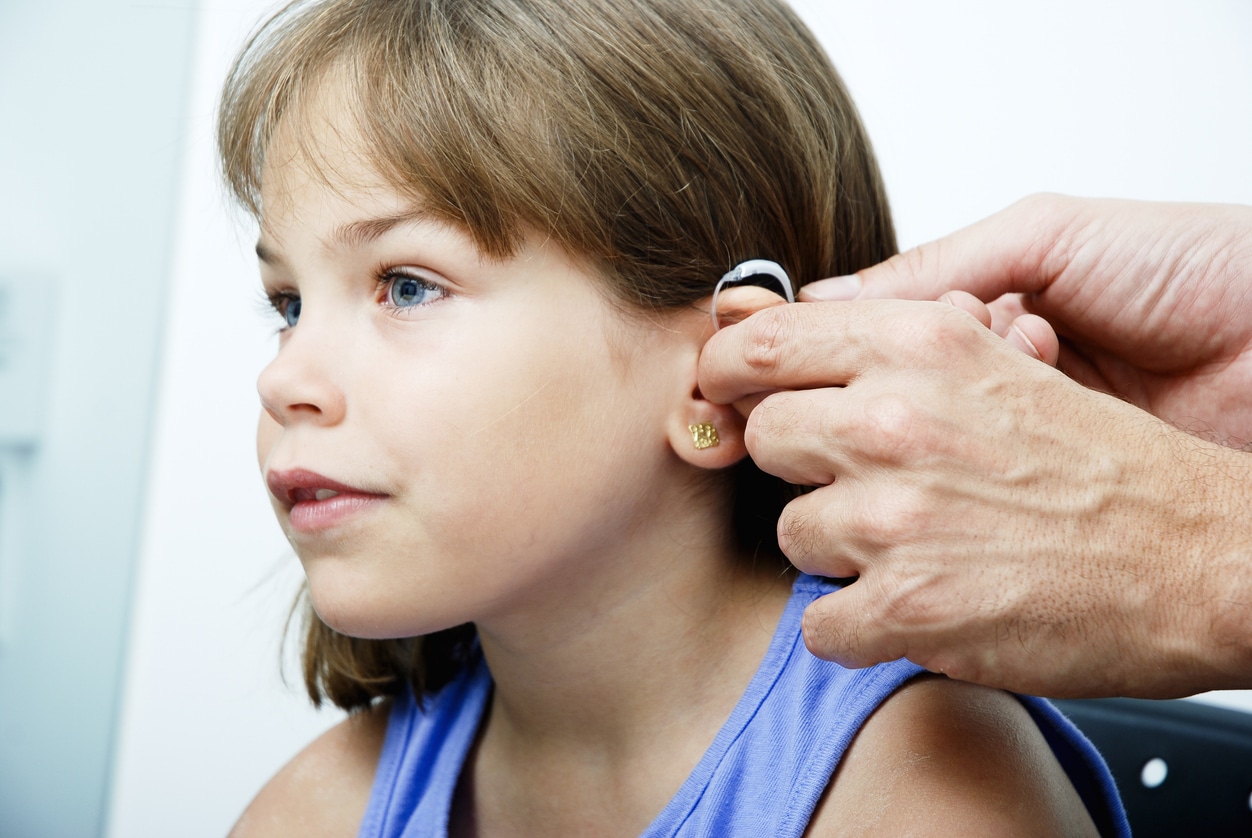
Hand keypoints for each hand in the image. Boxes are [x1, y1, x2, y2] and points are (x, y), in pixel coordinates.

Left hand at [697, 196, 1251, 697]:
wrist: (1200, 557)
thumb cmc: (1102, 466)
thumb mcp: (997, 365)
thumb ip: (894, 350)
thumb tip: (794, 332)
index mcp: (919, 345)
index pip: (762, 344)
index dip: (727, 372)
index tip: (722, 391)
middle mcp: (896, 419)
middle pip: (763, 438)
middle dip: (798, 466)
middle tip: (855, 483)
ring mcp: (897, 516)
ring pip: (790, 533)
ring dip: (837, 550)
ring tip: (911, 547)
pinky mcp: (911, 606)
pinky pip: (817, 622)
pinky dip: (853, 626)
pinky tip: (908, 609)